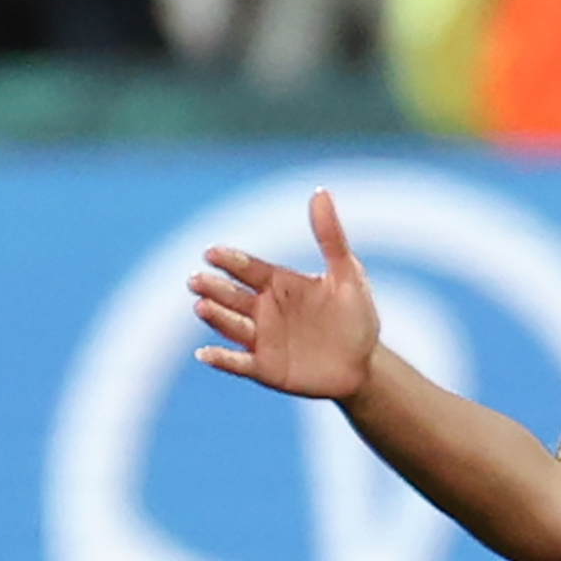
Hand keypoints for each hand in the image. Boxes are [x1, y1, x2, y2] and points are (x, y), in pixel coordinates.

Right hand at [189, 189, 380, 400]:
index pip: (248, 267)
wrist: (365, 365)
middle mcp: (264, 308)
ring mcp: (261, 338)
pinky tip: (203, 354)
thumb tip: (320, 192)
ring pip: (231, 325)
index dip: (230, 260)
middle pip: (232, 295)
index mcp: (279, 282)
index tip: (212, 253)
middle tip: (196, 280)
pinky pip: (238, 363)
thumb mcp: (348, 275)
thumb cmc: (356, 316)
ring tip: (202, 306)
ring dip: (215, 317)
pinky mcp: (265, 368)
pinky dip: (221, 359)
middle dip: (213, 287)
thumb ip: (331, 237)